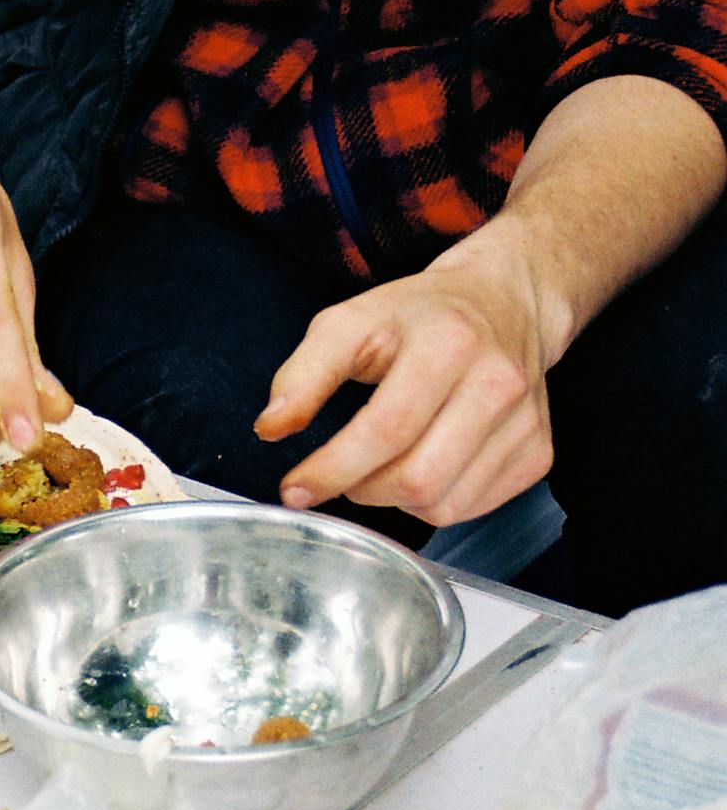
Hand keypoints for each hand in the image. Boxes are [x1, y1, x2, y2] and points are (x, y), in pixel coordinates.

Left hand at [253, 221, 571, 525]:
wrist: (504, 303)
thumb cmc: (418, 315)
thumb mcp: (347, 324)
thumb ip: (302, 375)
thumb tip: (271, 428)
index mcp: (448, 343)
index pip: (385, 429)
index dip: (332, 469)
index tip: (295, 488)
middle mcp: (497, 383)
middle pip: (417, 478)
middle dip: (359, 490)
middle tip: (337, 474)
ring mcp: (525, 422)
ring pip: (443, 504)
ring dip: (393, 500)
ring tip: (377, 465)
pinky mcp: (538, 452)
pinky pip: (471, 507)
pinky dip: (431, 501)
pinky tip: (419, 465)